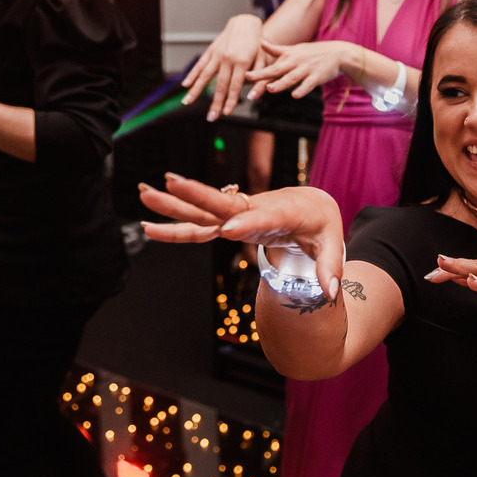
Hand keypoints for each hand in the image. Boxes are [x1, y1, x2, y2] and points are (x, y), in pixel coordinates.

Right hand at [139, 175, 345, 297]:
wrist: (310, 203)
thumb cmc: (320, 222)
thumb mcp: (332, 242)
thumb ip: (330, 266)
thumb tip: (330, 292)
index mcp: (283, 213)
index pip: (264, 218)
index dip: (247, 223)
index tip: (227, 230)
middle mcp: (255, 209)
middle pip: (224, 203)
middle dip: (196, 195)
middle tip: (168, 184)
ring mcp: (238, 215)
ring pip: (204, 211)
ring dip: (174, 204)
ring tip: (144, 193)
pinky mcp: (228, 223)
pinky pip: (199, 226)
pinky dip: (175, 229)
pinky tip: (149, 226)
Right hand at [181, 14, 264, 120]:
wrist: (245, 24)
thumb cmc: (257, 44)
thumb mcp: (263, 60)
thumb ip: (259, 78)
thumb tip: (253, 96)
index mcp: (242, 62)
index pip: (235, 86)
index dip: (230, 101)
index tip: (226, 113)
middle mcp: (228, 59)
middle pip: (220, 85)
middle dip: (215, 103)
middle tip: (211, 117)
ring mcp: (218, 54)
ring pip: (205, 75)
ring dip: (196, 90)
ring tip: (188, 102)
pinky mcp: (211, 51)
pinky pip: (200, 64)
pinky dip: (192, 75)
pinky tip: (186, 85)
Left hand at [247, 40, 351, 98]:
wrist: (338, 54)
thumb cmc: (314, 53)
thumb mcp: (294, 49)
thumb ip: (276, 49)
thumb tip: (260, 42)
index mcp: (288, 57)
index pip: (270, 66)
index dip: (257, 72)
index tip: (244, 75)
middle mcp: (295, 62)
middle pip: (276, 71)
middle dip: (262, 76)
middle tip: (249, 80)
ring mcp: (306, 70)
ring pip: (291, 78)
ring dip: (280, 83)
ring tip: (270, 89)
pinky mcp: (317, 77)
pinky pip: (308, 85)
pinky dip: (302, 89)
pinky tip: (295, 95)